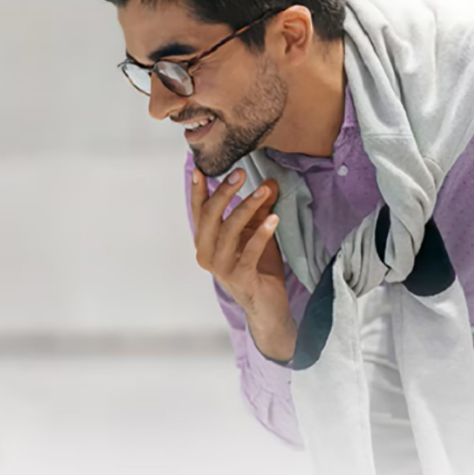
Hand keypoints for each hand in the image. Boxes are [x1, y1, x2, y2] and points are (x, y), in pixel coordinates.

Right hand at [191, 168, 295, 361]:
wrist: (267, 306)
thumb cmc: (259, 268)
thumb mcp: (257, 233)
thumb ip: (260, 209)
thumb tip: (269, 181)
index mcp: (205, 242)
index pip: (199, 211)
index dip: (199, 190)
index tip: (201, 168)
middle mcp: (206, 254)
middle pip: (209, 217)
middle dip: (224, 192)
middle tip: (240, 173)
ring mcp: (221, 268)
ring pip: (228, 231)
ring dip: (246, 208)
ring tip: (264, 191)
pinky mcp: (240, 278)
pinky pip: (249, 252)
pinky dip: (262, 233)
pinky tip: (274, 219)